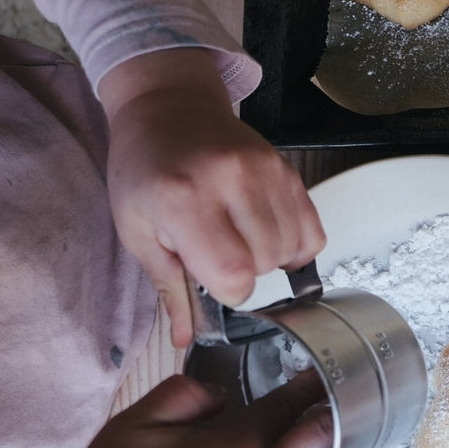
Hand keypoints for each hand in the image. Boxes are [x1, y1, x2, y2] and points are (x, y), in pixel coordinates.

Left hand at [98, 48, 325, 347]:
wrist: (168, 108)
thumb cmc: (144, 170)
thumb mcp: (137, 230)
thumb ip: (168, 287)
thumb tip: (186, 339)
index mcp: (184, 199)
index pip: (233, 273)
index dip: (227, 291)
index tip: (210, 281)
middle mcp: (232, 181)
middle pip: (265, 263)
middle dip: (245, 273)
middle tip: (217, 253)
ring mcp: (266, 171)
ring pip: (291, 248)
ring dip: (270, 259)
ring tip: (239, 239)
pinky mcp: (287, 169)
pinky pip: (311, 228)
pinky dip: (296, 243)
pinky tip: (268, 236)